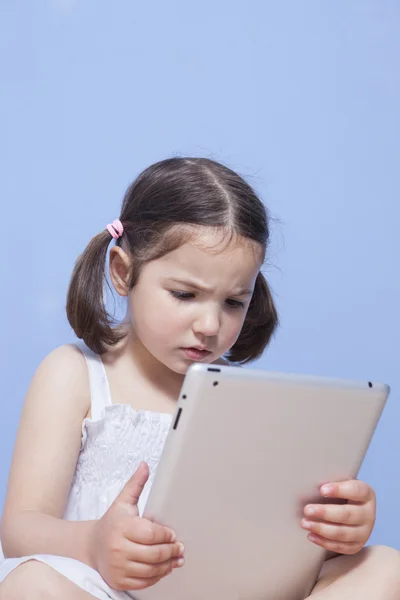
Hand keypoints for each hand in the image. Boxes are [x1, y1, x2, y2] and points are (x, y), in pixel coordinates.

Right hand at [89, 462, 184, 590]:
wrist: (92, 546)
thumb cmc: (112, 522)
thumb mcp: (123, 501)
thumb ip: (136, 484)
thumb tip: (144, 465)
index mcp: (121, 527)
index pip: (151, 534)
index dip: (166, 535)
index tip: (173, 534)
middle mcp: (118, 548)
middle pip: (153, 554)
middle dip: (171, 551)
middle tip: (180, 548)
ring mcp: (118, 567)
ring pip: (150, 570)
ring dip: (168, 566)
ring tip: (176, 559)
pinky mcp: (119, 581)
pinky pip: (143, 582)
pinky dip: (157, 577)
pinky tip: (164, 569)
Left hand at [301, 480, 375, 554]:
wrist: (351, 510)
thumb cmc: (341, 493)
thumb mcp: (341, 484)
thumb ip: (331, 483)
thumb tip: (310, 483)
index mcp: (366, 494)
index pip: (356, 490)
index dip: (339, 490)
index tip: (321, 489)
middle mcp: (368, 514)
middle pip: (347, 515)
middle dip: (325, 513)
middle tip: (307, 510)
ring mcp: (364, 532)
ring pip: (343, 533)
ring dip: (321, 529)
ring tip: (305, 523)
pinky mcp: (356, 545)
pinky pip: (340, 546)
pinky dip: (324, 542)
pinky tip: (311, 535)